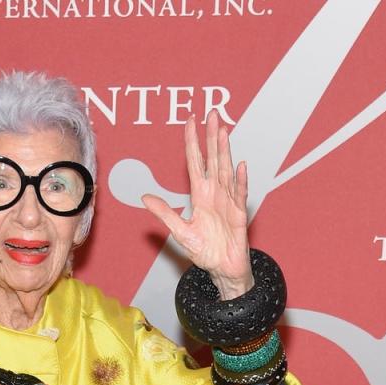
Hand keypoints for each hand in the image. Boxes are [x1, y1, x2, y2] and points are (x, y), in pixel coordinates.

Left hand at [142, 112, 251, 299]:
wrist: (222, 270)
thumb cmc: (205, 251)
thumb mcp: (180, 233)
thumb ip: (165, 214)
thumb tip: (145, 198)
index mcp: (200, 196)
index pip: (195, 163)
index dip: (193, 142)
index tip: (191, 121)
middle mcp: (215, 194)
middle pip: (213, 160)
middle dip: (211, 137)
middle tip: (212, 113)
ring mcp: (228, 202)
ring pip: (226, 171)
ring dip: (225, 151)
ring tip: (223, 131)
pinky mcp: (239, 215)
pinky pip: (239, 196)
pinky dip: (240, 182)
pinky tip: (240, 166)